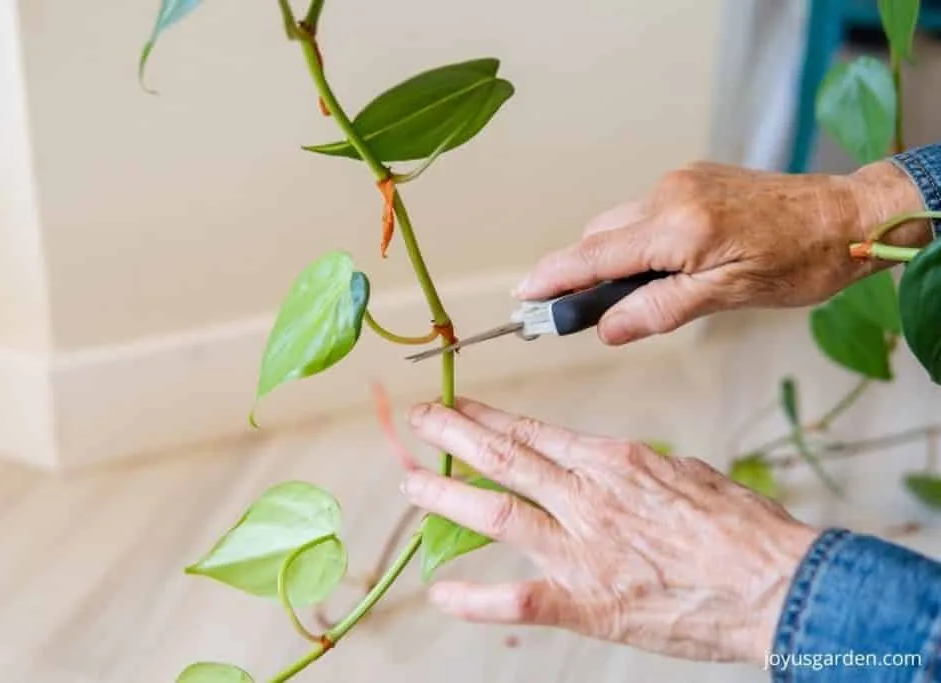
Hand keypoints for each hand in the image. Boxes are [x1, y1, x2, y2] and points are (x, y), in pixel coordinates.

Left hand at [401, 397, 819, 662]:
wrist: (778, 585)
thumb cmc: (743, 530)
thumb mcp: (687, 474)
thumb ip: (637, 469)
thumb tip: (610, 464)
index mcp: (612, 462)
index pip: (533, 432)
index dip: (487, 418)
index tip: (457, 407)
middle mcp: (587, 497)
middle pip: (504, 458)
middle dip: (453, 436)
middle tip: (419, 422)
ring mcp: (583, 549)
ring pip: (497, 513)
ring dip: (446, 497)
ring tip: (411, 483)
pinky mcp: (588, 603)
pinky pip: (518, 598)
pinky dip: (475, 597)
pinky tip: (441, 593)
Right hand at [513, 160, 931, 345]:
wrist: (847, 216)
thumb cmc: (801, 263)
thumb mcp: (730, 297)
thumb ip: (661, 309)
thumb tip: (606, 328)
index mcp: (678, 228)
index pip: (595, 255)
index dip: (553, 277)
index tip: (521, 296)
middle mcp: (670, 195)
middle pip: (599, 237)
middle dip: (580, 272)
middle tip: (573, 314)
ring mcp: (680, 182)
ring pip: (620, 224)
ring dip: (613, 257)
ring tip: (635, 294)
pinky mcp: (692, 178)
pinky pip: (645, 213)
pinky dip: (639, 240)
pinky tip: (663, 264)